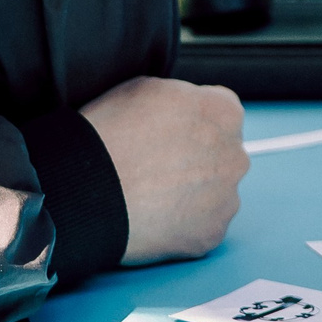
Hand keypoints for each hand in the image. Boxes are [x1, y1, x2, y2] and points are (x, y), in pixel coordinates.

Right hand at [81, 76, 247, 264]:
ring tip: (152, 195)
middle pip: (222, 156)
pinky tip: (155, 217)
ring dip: (193, 194)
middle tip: (159, 167)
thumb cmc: (109, 136)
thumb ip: (182, 96)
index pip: (221, 114)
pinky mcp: (211, 234)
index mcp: (223, 113)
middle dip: (198, 160)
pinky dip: (184, 225)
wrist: (86, 190)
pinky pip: (203, 227)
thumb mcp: (145, 86)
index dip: (192, 124)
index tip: (173, 135)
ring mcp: (226, 199)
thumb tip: (185, 107)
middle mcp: (234, 156)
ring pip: (215, 194)